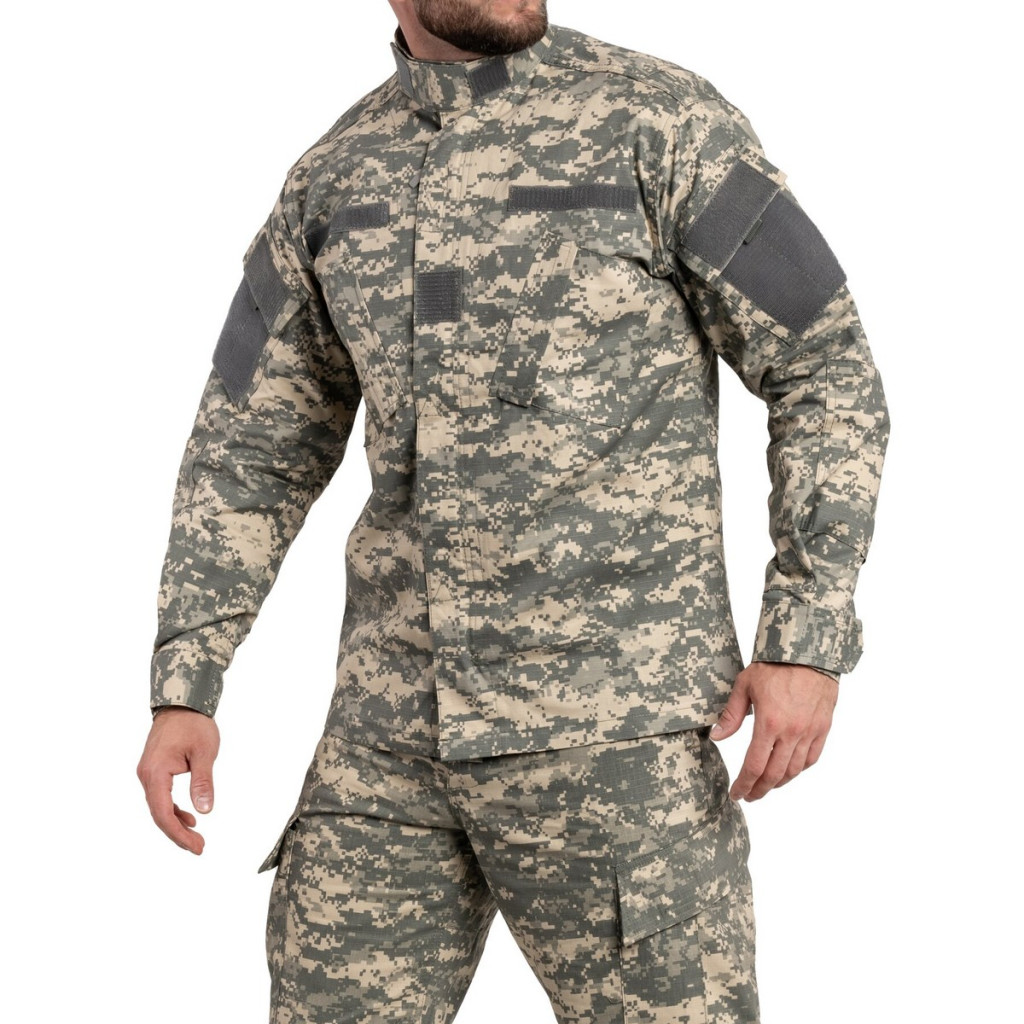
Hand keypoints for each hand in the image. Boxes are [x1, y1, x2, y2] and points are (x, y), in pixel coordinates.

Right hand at [137, 707, 220, 853]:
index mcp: (155, 773)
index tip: (195, 846)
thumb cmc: (193, 725)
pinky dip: (173, 809)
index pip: (162, 813)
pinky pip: (161, 796)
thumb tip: (204, 810)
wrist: (181, 703)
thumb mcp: (204, 753)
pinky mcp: (154, 770)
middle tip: (199, 847)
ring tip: (196, 837)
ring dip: (175, 823)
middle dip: (178, 833)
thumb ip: (203, 782)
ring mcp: (148, 773)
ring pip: (159, 807)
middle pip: (158, 814)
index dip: (178, 833)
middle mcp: (146, 776)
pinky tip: (188, 817)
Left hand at [710, 662, 837, 801]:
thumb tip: (717, 737)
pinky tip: (788, 771)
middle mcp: (791, 732)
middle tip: (749, 796)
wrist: (808, 653)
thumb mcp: (744, 685)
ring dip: (779, 783)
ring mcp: (809, 732)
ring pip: (794, 770)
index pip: (754, 766)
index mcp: (769, 723)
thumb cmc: (774, 666)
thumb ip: (731, 714)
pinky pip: (812, 758)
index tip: (736, 794)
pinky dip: (799, 769)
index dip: (744, 784)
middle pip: (774, 775)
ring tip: (766, 786)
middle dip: (759, 789)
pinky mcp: (823, 728)